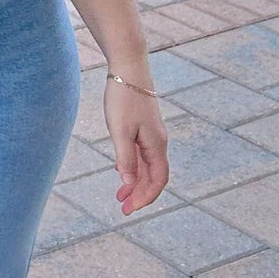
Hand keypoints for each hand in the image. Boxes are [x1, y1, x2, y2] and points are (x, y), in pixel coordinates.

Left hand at [104, 79, 168, 214]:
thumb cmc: (124, 98)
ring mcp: (152, 134)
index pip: (157, 180)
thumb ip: (125, 158)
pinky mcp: (144, 127)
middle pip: (154, 176)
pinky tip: (122, 172)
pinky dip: (134, 168)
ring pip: (148, 166)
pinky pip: (142, 155)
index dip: (146, 197)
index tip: (130, 209)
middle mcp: (158, 142)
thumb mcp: (121, 131)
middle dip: (140, 194)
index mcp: (156, 145)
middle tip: (122, 208)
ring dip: (136, 183)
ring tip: (120, 196)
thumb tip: (128, 183)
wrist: (128, 68)